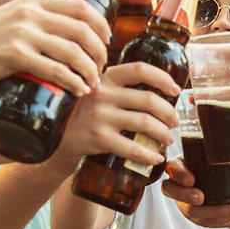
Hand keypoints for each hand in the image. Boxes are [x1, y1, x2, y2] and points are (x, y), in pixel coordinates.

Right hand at [0, 0, 108, 97]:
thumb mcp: (12, 18)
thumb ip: (36, 20)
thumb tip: (64, 33)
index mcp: (34, 1)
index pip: (81, 7)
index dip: (101, 26)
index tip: (106, 42)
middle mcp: (31, 13)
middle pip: (83, 30)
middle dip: (100, 52)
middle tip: (101, 68)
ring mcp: (23, 33)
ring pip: (73, 51)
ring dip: (90, 70)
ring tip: (92, 83)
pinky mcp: (15, 55)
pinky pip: (56, 70)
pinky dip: (73, 82)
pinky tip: (79, 91)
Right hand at [59, 61, 179, 162]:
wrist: (53, 137)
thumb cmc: (81, 115)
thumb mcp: (94, 92)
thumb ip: (117, 89)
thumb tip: (158, 94)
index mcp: (105, 78)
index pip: (140, 69)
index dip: (163, 78)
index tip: (176, 89)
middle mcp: (103, 93)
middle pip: (149, 100)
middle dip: (168, 113)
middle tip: (174, 124)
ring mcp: (100, 116)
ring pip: (145, 123)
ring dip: (163, 134)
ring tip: (167, 140)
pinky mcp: (99, 138)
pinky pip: (133, 148)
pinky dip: (149, 155)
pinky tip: (155, 159)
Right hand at [161, 160, 229, 226]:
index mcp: (186, 164)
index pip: (172, 167)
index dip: (178, 174)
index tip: (191, 179)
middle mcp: (181, 183)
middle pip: (170, 190)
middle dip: (184, 195)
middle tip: (201, 198)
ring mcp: (185, 201)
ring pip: (189, 210)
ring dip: (212, 211)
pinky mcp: (195, 216)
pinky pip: (202, 221)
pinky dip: (220, 218)